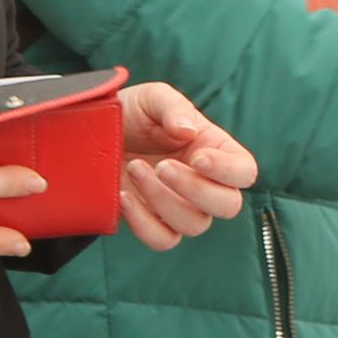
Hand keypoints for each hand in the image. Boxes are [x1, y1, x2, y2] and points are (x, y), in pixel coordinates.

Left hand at [118, 82, 255, 251]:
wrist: (92, 132)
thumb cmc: (132, 113)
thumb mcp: (152, 98)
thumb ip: (173, 108)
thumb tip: (188, 131)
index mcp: (214, 150)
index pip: (244, 171)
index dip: (228, 170)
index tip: (197, 158)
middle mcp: (204, 183)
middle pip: (228, 206)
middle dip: (196, 189)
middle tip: (162, 166)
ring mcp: (179, 206)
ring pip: (194, 224)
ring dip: (162, 199)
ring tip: (134, 168)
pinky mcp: (152, 223)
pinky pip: (162, 239)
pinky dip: (143, 222)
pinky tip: (123, 195)